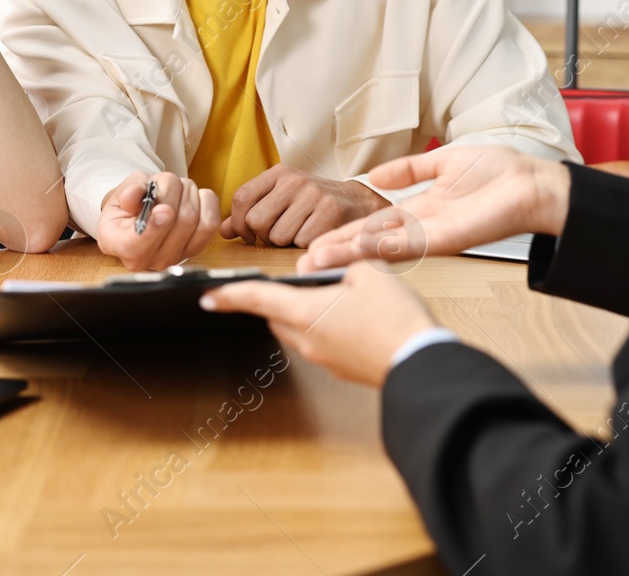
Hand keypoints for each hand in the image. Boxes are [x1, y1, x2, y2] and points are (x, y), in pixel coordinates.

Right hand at [98, 173, 219, 271]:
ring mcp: (173, 257)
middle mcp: (147, 259)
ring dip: (187, 193)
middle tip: (163, 183)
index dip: (155, 227)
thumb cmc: (129, 205)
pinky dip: (206, 202)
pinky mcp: (195, 249)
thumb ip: (127, 193)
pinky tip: (193, 197)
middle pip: (177, 223)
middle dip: (172, 192)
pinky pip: (210, 223)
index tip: (163, 208)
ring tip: (174, 188)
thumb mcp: (120, 193)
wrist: (141, 214)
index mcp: (120, 246)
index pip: (137, 246)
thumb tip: (132, 197)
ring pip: (193, 219)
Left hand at [201, 262, 436, 386]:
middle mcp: (306, 339)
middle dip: (280, 298)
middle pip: (277, 314)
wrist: (420, 362)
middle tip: (305, 280)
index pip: (256, 299)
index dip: (229, 296)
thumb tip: (316, 267)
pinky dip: (325, 326)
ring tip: (337, 294)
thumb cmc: (395, 317)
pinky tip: (353, 316)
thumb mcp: (367, 270)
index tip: (207, 297)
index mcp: (304, 313)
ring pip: (299, 328)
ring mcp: (323, 357)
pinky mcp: (341, 367)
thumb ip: (336, 261)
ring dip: (305, 311)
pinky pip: (321, 341)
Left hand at [221, 165, 388, 246]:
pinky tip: (313, 235)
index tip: (247, 234)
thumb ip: (250, 213)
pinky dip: (304, 245)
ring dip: (284, 242)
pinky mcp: (329, 212)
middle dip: (263, 236)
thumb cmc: (311, 204)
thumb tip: (222, 231)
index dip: (238, 222)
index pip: (242, 198)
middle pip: (256, 221)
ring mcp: (313, 195)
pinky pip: (300, 242)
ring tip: (298, 232)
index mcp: (279, 173)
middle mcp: (295, 180)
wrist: (357, 202)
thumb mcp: (280, 199)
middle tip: (277, 234)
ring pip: (277, 236)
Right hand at [297, 145, 570, 272]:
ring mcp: (432, 236)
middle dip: (337, 252)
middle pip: (370, 243)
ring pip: (382, 247)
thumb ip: (409, 169)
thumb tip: (375, 175)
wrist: (532, 183)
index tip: (315, 244)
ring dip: (350, 254)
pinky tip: (359, 249)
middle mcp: (421, 228)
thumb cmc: (499, 172)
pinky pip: (409, 242)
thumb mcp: (443, 162)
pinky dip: (383, 245)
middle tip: (305, 265)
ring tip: (320, 261)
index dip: (344, 234)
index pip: (372, 226)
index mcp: (419, 210)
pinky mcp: (447, 238)